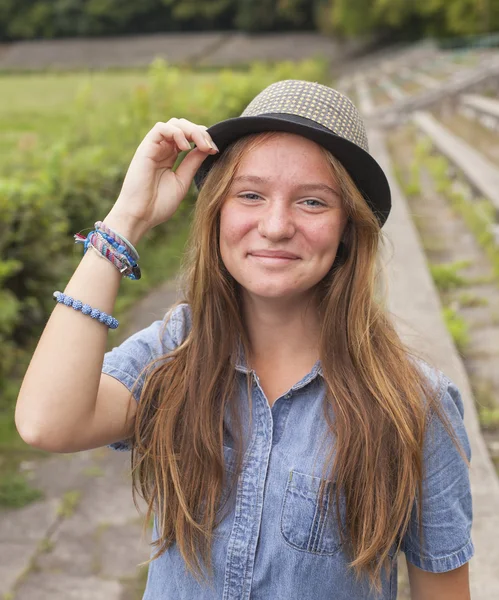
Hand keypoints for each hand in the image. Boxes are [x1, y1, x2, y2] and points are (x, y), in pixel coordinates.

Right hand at [108, 118, 218, 234]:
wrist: (141, 216)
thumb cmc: (159, 204)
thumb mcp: (182, 181)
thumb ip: (193, 163)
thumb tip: (208, 148)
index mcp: (170, 156)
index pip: (189, 137)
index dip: (203, 139)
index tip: (215, 150)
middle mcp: (162, 149)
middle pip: (183, 126)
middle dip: (200, 133)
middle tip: (211, 147)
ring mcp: (153, 147)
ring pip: (174, 124)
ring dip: (191, 130)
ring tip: (201, 146)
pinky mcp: (145, 148)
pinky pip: (160, 128)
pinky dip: (176, 133)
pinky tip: (185, 147)